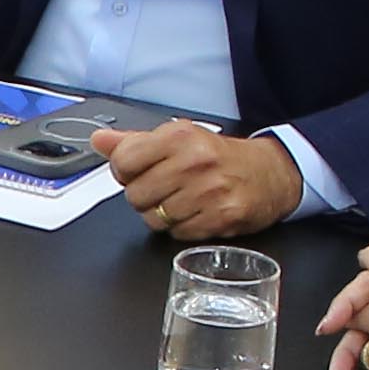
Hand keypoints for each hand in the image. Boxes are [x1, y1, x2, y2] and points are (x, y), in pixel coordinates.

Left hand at [99, 120, 305, 237]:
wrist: (269, 173)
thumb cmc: (218, 157)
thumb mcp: (177, 139)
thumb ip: (134, 142)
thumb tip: (99, 140)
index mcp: (179, 136)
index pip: (123, 162)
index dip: (124, 172)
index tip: (137, 172)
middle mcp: (195, 160)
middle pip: (135, 195)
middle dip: (144, 197)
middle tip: (164, 189)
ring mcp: (210, 190)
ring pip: (154, 219)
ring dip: (162, 215)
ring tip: (182, 201)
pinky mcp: (222, 216)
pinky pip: (178, 233)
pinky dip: (182, 228)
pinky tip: (196, 212)